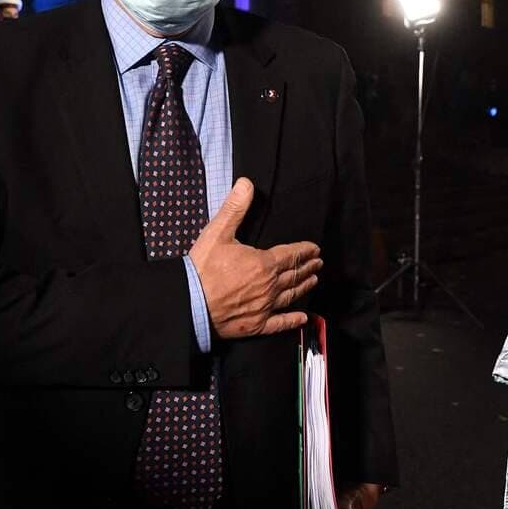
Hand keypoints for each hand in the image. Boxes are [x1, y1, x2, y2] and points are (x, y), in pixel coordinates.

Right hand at [188, 177, 321, 338]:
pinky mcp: (256, 325)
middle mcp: (269, 286)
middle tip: (318, 263)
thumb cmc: (202, 268)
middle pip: (295, 275)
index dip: (305, 251)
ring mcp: (264, 307)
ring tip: (314, 281)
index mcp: (264, 264)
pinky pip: (279, 323)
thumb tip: (246, 183)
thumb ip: (235, 208)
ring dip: (304, 287)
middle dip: (308, 267)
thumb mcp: (217, 232)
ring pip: (291, 296)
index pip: (291, 255)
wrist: (188, 303)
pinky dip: (292, 320)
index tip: (315, 249)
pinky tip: (302, 317)